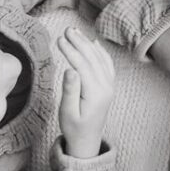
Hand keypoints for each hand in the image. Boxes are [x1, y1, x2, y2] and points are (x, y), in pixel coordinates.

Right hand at [57, 28, 114, 158]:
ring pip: (100, 59)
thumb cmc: (74, 127)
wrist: (88, 141)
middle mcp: (106, 87)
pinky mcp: (108, 86)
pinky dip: (101, 52)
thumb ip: (70, 90)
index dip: (71, 50)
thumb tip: (71, 70)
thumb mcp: (67, 112)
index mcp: (96, 93)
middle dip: (79, 42)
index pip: (83, 65)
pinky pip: (107, 65)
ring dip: (88, 44)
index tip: (59, 39)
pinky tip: (93, 43)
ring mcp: (110, 86)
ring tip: (75, 32)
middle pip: (93, 59)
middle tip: (67, 29)